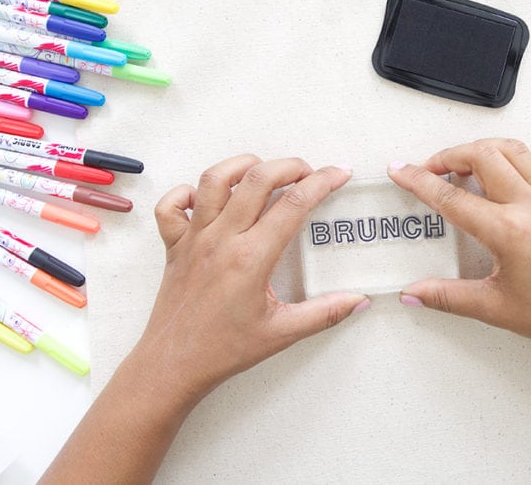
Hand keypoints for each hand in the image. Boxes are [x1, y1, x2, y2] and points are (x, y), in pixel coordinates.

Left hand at [136, 155, 368, 405]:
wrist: (173, 366)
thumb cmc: (223, 350)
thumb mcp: (282, 333)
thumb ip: (325, 313)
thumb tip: (358, 300)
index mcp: (252, 258)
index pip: (294, 205)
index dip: (322, 182)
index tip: (339, 174)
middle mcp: (222, 240)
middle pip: (257, 179)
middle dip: (289, 165)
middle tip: (308, 173)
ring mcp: (195, 239)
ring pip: (214, 179)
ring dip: (242, 166)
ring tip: (263, 172)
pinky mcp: (174, 245)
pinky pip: (171, 206)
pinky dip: (188, 193)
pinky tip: (208, 199)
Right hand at [387, 138, 530, 361]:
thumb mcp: (492, 307)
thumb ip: (446, 297)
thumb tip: (413, 293)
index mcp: (508, 231)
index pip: (451, 197)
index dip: (418, 181)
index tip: (399, 171)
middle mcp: (530, 206)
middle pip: (482, 156)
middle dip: (449, 155)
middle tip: (429, 169)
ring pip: (513, 150)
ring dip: (483, 149)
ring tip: (463, 163)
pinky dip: (517, 157)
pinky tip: (506, 170)